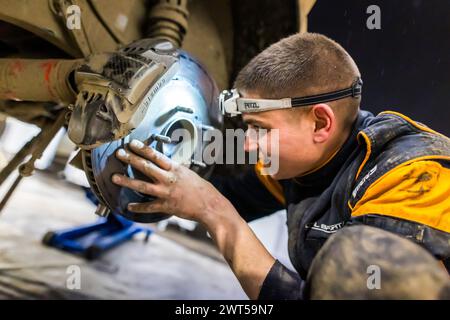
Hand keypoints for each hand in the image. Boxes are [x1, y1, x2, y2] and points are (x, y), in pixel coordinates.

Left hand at [111, 139, 226, 221]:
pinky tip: (128, 207)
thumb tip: (166, 164)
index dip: (143, 148)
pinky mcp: (166, 206)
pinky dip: (138, 207)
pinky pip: (149, 207)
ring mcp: (166, 193)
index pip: (156, 155)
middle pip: (146, 167)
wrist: (209, 205)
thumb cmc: (201, 189)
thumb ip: (175, 170)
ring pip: (142, 186)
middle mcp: (168, 179)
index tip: (132, 143)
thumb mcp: (188, 173)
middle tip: (119, 154)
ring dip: (127, 181)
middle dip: (131, 159)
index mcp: (175, 169)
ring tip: (114, 177)